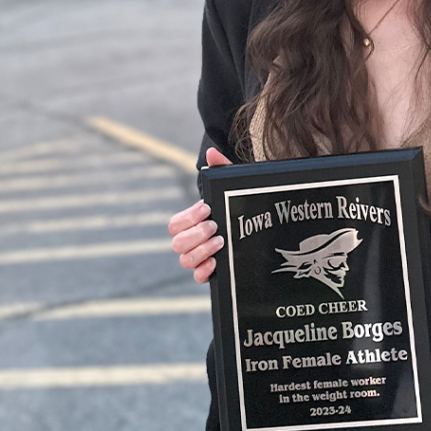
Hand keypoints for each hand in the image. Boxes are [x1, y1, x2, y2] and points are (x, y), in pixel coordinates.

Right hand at [168, 147, 231, 282]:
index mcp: (191, 222)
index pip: (175, 224)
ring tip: (221, 241)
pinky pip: (197, 277)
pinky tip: (216, 263)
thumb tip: (212, 153)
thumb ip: (222, 168)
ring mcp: (199, 257)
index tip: (207, 208)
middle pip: (177, 243)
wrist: (256, 223)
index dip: (189, 217)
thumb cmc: (237, 204)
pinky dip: (203, 271)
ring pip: (184, 260)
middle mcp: (191, 241)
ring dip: (201, 251)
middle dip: (195, 234)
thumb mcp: (233, 186)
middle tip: (215, 226)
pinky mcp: (210, 271)